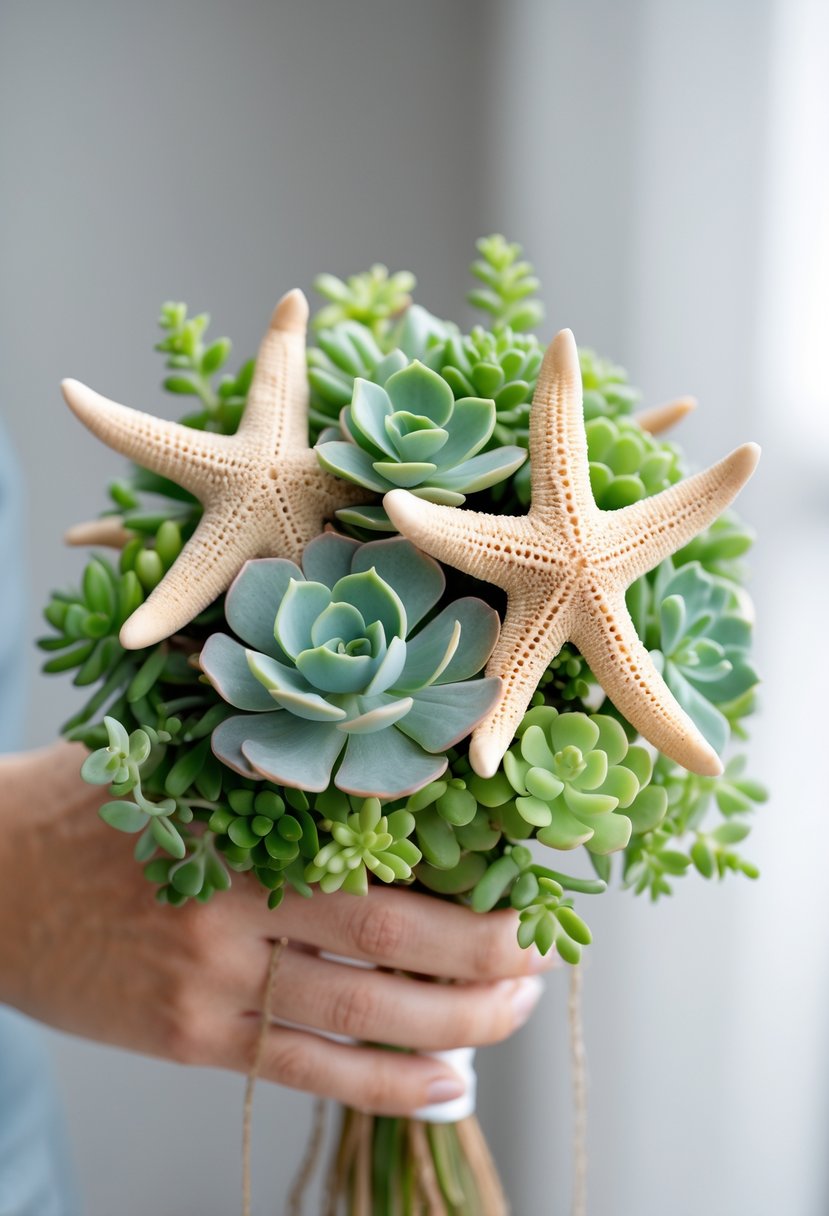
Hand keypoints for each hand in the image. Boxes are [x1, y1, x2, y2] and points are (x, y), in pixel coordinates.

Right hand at [0, 742, 554, 1114]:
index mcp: (238, 820)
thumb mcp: (170, 752)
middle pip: (391, 939)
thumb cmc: (85, 806)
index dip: (464, 864)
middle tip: (540, 952)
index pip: (379, 846)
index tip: (525, 865)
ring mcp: (212, 981)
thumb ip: (265, 754)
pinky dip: (387, 1087)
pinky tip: (448, 1090)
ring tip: (516, 1015)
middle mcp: (233, 904)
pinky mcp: (192, 1039)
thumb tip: (373, 737)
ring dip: (457, 1023)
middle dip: (484, 953)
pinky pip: (308, 1070)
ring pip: (364, 1015)